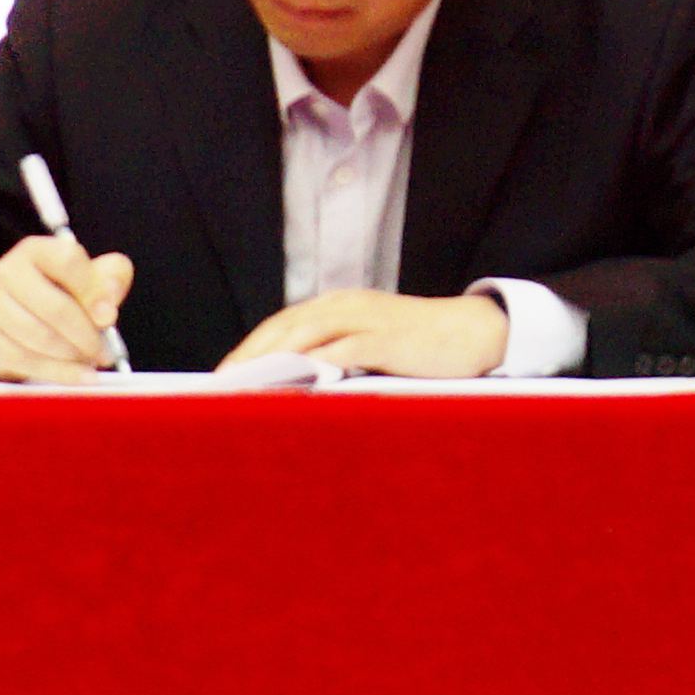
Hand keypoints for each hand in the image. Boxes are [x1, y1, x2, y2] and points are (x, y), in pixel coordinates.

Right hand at [0, 237, 130, 383]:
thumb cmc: (58, 292)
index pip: (68, 261)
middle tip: (105, 353)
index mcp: (37, 249)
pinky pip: (25, 360)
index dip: (93, 290)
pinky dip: (56, 372)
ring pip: (40, 337)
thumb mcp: (90, 276)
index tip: (109, 317)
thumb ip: (110, 281)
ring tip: (90, 361)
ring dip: (72, 356)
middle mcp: (8, 271)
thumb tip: (107, 311)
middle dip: (86, 336)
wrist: (11, 319)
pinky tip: (76, 375)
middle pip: (55, 307)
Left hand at [226, 287, 510, 379]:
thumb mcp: (370, 346)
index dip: (250, 348)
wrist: (472, 332)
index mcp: (338, 306)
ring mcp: (366, 318)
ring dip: (274, 357)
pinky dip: (319, 363)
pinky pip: (345, 348)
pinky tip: (299, 382)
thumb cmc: (419, 347)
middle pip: (286, 326)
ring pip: (307, 333)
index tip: (223, 376)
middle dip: (251, 354)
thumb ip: (336, 359)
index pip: (281, 324)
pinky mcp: (387, 336)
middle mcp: (346, 305)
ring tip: (247, 384)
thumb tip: (294, 389)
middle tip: (222, 384)